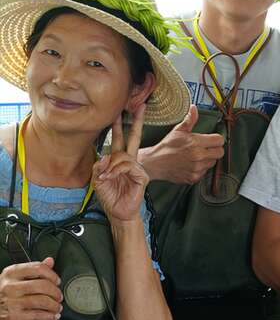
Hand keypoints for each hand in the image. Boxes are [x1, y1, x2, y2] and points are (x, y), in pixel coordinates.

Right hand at [0, 257, 62, 319]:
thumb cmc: (2, 292)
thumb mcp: (13, 277)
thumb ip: (32, 269)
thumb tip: (49, 261)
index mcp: (12, 273)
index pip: (38, 268)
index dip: (52, 275)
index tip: (57, 281)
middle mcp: (11, 286)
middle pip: (42, 285)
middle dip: (55, 292)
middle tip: (58, 296)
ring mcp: (13, 301)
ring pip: (42, 301)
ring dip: (54, 305)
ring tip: (57, 306)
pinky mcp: (14, 316)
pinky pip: (37, 315)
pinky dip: (49, 316)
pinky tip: (53, 315)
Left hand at [93, 105, 148, 222]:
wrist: (118, 212)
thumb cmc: (110, 197)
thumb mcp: (97, 179)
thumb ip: (100, 165)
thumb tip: (107, 156)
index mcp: (118, 160)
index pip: (119, 139)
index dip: (119, 126)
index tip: (120, 111)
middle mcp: (129, 161)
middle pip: (134, 137)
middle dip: (137, 121)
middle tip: (140, 106)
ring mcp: (136, 168)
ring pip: (123, 156)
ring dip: (112, 166)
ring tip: (106, 177)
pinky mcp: (141, 176)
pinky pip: (128, 166)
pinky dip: (117, 171)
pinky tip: (111, 177)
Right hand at [138, 104, 224, 183]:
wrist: (155, 163)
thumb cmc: (167, 146)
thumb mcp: (178, 130)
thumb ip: (189, 120)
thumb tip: (194, 109)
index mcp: (195, 143)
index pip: (219, 140)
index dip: (217, 138)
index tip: (212, 139)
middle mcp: (198, 156)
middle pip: (220, 152)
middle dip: (215, 149)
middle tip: (207, 147)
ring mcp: (196, 168)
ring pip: (213, 162)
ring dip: (208, 159)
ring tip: (198, 155)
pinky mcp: (194, 177)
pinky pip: (205, 172)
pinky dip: (201, 168)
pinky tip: (193, 164)